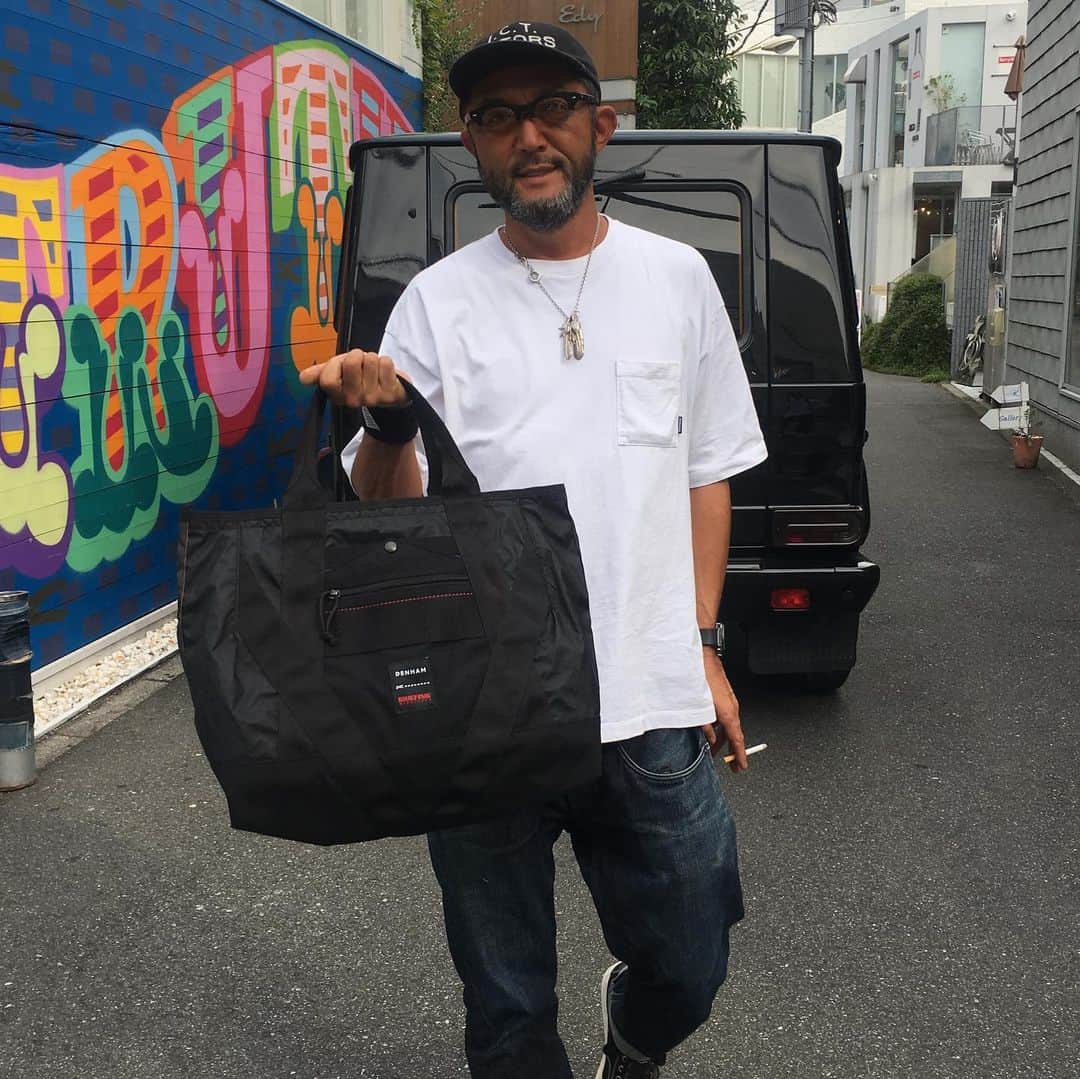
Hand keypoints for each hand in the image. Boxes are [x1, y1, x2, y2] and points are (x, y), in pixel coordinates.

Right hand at [298, 349, 408, 409]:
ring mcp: (372, 399)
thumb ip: (321, 372)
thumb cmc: (361, 377)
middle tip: (361, 364)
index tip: (341, 365)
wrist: (389, 390)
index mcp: (337, 395)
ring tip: (373, 369)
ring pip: (370, 360)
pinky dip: (386, 363)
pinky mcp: (390, 394)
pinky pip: (386, 363)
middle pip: (351, 364)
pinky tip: (385, 374)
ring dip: (373, 359)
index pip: (328, 379)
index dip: (335, 364)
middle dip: (357, 356)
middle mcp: (353, 400)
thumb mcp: (338, 372)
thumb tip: (302, 378)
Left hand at [701, 651, 746, 772]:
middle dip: (732, 751)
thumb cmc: (700, 678)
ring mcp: (729, 701)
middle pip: (734, 735)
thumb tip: (709, 739)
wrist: (702, 656)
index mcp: (728, 712)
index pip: (737, 739)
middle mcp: (732, 707)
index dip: (739, 755)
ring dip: (723, 739)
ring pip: (728, 725)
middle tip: (732, 765)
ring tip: (714, 750)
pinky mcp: (724, 695)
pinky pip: (724, 716)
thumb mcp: (698, 708)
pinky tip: (710, 731)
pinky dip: (720, 727)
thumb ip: (704, 727)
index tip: (741, 766)